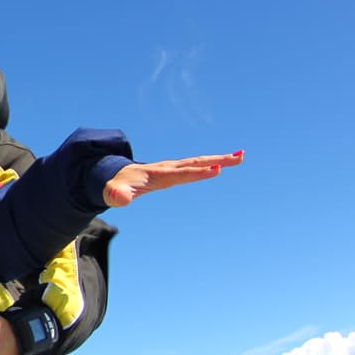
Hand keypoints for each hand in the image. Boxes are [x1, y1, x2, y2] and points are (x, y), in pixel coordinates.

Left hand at [105, 150, 243, 207]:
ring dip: (219, 159)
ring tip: (241, 156)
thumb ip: (116, 195)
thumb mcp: (114, 193)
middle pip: (196, 163)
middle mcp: (169, 168)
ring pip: (199, 161)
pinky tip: (225, 163)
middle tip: (239, 157)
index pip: (181, 174)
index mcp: (158, 175)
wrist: (115, 175)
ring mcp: (173, 168)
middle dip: (217, 160)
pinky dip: (212, 162)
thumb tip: (117, 198)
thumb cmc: (116, 186)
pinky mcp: (176, 170)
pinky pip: (196, 165)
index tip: (216, 170)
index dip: (197, 173)